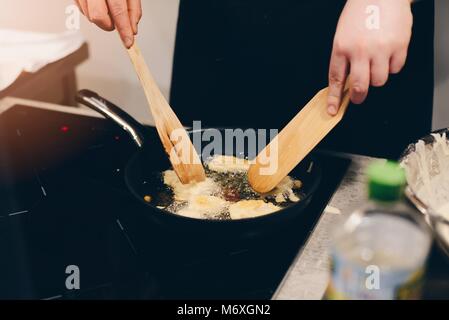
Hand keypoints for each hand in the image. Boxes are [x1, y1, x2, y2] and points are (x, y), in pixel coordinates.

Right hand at [75, 0, 141, 47]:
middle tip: (117, 23)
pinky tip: (99, 4)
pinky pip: (81, 9)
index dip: (124, 30)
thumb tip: (132, 28)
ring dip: (101, 18)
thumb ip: (133, 8)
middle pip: (98, 17)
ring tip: (108, 7)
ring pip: (88, 15)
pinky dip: (92, 11)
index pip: (118, 11)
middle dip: (109, 25)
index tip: (128, 42)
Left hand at [327, 0, 412, 114]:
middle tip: (358, 97)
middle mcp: (360, 50)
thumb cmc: (360, 13)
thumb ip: (344, 58)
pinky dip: (392, 66)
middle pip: (360, 86)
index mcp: (342, 46)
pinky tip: (388, 53)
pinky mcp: (399, 45)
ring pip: (379, 81)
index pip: (336, 79)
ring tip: (375, 63)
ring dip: (376, 78)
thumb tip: (346, 83)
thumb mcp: (343, 35)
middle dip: (358, 97)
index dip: (334, 98)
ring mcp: (381, 48)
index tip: (332, 110)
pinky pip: (396, 69)